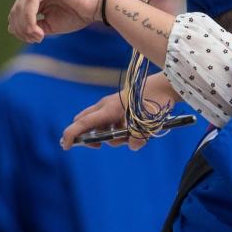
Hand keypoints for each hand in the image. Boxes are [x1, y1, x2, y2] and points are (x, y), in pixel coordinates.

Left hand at [8, 0, 104, 42]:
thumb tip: (11, 29)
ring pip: (20, 6)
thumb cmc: (77, 16)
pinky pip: (30, 2)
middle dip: (22, 28)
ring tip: (39, 36)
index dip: (20, 29)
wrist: (98, 8)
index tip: (35, 40)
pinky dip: (30, 18)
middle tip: (36, 39)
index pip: (16, 12)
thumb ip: (31, 26)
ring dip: (25, 25)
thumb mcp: (49, 25)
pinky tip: (38, 29)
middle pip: (15, 10)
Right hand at [61, 74, 180, 150]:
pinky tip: (135, 129)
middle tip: (100, 145)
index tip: (66, 146)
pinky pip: (111, 123)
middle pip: (85, 123)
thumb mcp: (148, 122)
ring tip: (131, 135)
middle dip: (89, 137)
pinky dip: (118, 130)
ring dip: (111, 136)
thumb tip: (133, 146)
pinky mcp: (120, 107)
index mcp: (109, 109)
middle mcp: (106, 106)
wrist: (165, 85)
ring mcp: (112, 106)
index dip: (72, 135)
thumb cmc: (155, 101)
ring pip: (101, 126)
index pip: (83, 123)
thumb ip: (138, 137)